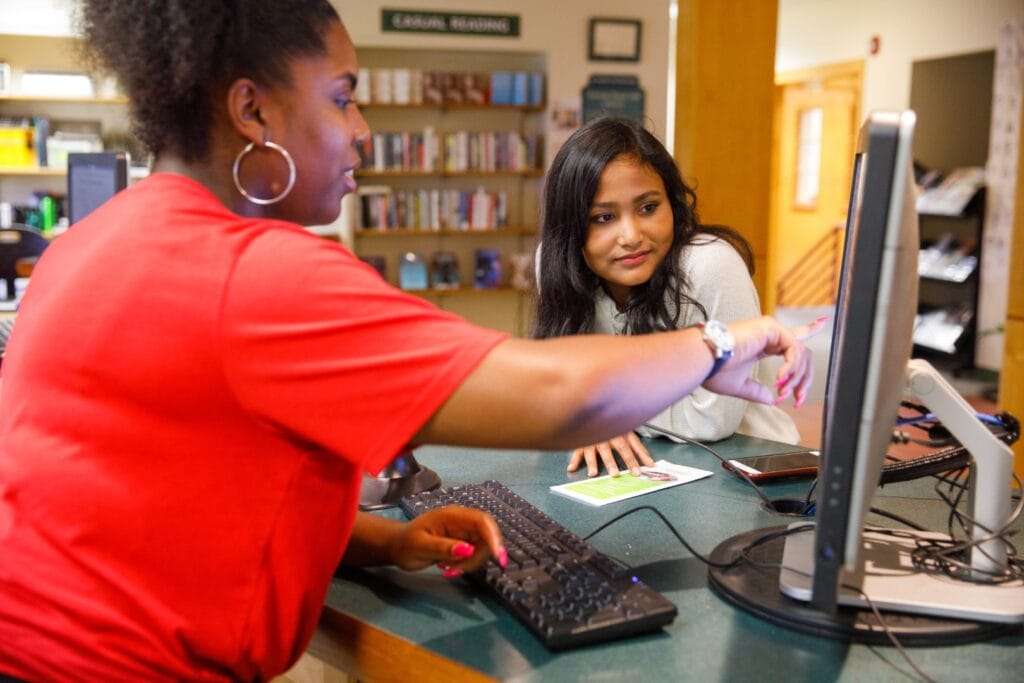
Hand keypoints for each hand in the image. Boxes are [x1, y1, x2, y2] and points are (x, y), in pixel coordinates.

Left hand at [388, 505, 505, 577]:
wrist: (397, 546)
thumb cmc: (405, 544)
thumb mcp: (421, 547)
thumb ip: (444, 548)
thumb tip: (468, 550)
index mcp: (452, 515)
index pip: (481, 521)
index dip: (494, 537)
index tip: (498, 557)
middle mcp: (462, 521)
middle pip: (486, 536)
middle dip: (477, 557)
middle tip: (457, 571)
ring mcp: (463, 531)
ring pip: (482, 548)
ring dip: (469, 563)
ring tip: (447, 569)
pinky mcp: (464, 542)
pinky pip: (475, 554)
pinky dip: (466, 565)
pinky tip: (449, 568)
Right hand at [567, 431, 654, 477]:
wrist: (597, 405)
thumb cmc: (616, 423)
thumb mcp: (629, 432)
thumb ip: (639, 448)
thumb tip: (650, 462)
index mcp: (619, 432)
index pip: (629, 447)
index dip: (635, 458)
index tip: (640, 471)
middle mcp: (606, 435)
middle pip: (609, 449)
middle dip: (612, 462)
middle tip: (615, 474)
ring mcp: (593, 438)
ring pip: (591, 450)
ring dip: (592, 462)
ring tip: (592, 474)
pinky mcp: (582, 441)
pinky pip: (576, 451)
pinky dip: (573, 460)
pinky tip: (572, 468)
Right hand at [702, 316, 824, 407]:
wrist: (704, 361)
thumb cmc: (714, 371)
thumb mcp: (740, 386)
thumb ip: (757, 392)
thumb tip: (771, 400)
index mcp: (763, 344)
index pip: (791, 338)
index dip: (809, 330)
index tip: (822, 323)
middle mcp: (769, 334)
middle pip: (802, 353)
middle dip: (804, 379)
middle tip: (798, 399)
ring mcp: (771, 329)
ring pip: (801, 353)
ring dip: (796, 378)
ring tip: (782, 392)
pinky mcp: (771, 329)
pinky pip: (794, 349)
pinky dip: (791, 367)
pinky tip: (780, 378)